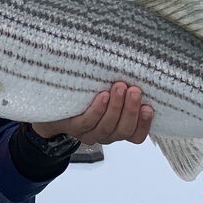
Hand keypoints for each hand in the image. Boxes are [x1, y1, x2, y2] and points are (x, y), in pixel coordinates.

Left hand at [31, 82, 153, 144]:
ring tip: (119, 87)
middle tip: (135, 91)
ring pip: (106, 127)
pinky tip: (102, 96)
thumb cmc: (87, 94)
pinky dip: (97, 110)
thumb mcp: (108, 90)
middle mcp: (105, 134)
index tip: (149, 106)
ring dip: (115, 108)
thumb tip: (140, 66)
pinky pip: (87, 122)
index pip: (136, 135)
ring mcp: (88, 132)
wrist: (53, 106)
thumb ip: (124, 88)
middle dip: (131, 110)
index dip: (144, 124)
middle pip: (123, 130)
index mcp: (118, 128)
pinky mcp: (72, 126)